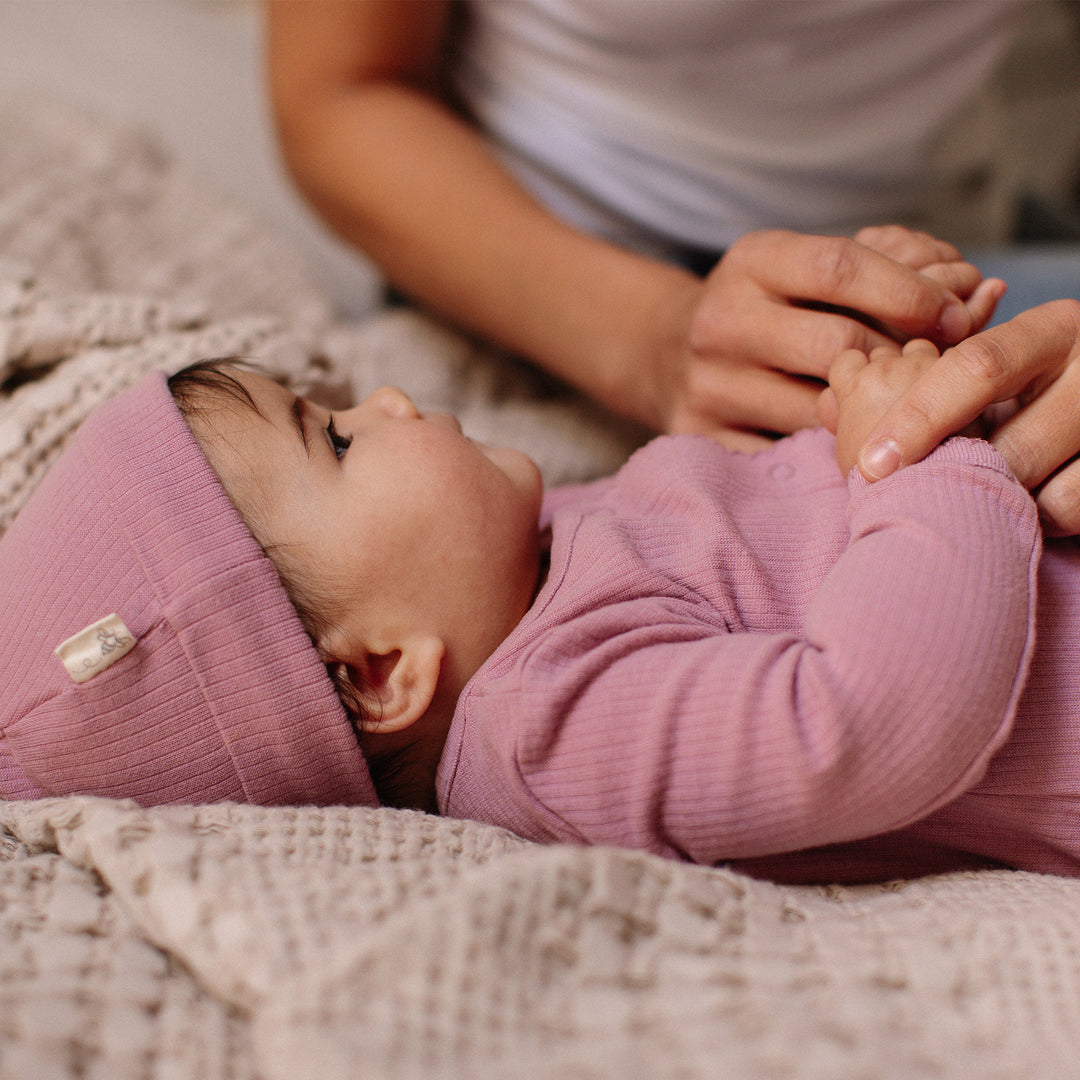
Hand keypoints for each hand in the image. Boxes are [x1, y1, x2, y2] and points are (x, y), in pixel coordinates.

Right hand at [666, 229, 1001, 449]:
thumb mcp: (810, 267)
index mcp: (751, 262)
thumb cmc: (771, 307)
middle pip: (836, 345)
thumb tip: (979, 292)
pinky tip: (851, 442)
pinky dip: (826, 452)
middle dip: (902, 361)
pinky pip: (786, 455)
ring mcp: (707, 384)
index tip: (958, 316)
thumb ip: (894, 267)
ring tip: (900, 410)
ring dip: (872, 415)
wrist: (666, 352)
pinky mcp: (700, 437)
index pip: (840, 268)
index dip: (911, 292)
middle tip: (939, 374)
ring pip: (817, 410)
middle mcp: (720, 320)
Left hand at [851, 300, 1079, 533]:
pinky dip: (1040, 519)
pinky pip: (1071, 508)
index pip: (975, 368)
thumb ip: (918, 384)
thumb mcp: (989, 375)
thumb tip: (824, 406)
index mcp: (1051, 330)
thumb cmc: (1032, 395)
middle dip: (955, 480)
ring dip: (996, 502)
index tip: (871, 463)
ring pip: (1041, 485)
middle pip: (1009, 442)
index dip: (918, 418)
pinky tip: (1025, 507)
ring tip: (977, 497)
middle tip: (919, 498)